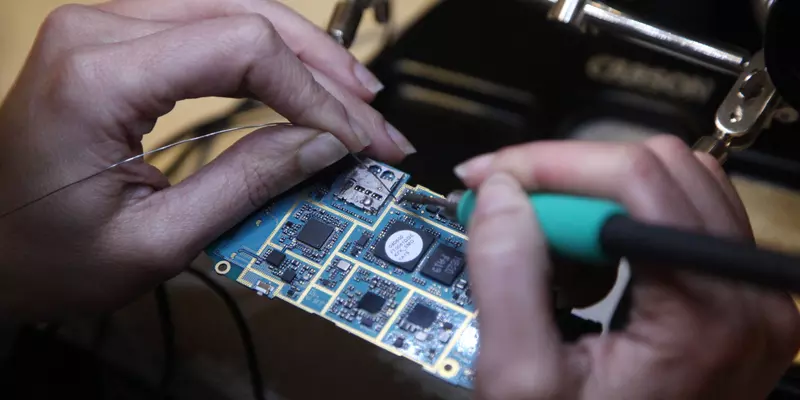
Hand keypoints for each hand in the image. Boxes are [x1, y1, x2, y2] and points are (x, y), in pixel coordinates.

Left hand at [0, 0, 415, 319]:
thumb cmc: (46, 253)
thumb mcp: (155, 240)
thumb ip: (246, 184)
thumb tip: (323, 145)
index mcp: (99, 76)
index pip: (242, 48)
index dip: (314, 94)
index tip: (355, 141)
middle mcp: (100, 28)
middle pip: (247, 15)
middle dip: (323, 71)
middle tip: (373, 122)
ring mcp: (108, 25)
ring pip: (236, 9)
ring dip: (304, 54)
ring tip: (354, 98)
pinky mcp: (120, 38)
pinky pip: (211, 25)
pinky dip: (267, 53)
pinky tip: (302, 77)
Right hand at [457, 136, 799, 398]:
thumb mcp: (521, 382)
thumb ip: (506, 278)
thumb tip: (501, 193)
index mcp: (707, 312)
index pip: (636, 178)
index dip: (548, 165)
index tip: (488, 182)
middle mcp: (748, 294)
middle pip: (659, 167)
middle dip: (568, 177)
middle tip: (506, 209)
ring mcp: (750, 295)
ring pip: (673, 182)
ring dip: (593, 196)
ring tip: (546, 246)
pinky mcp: (735, 298)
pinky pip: (680, 216)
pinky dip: (618, 220)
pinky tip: (583, 264)